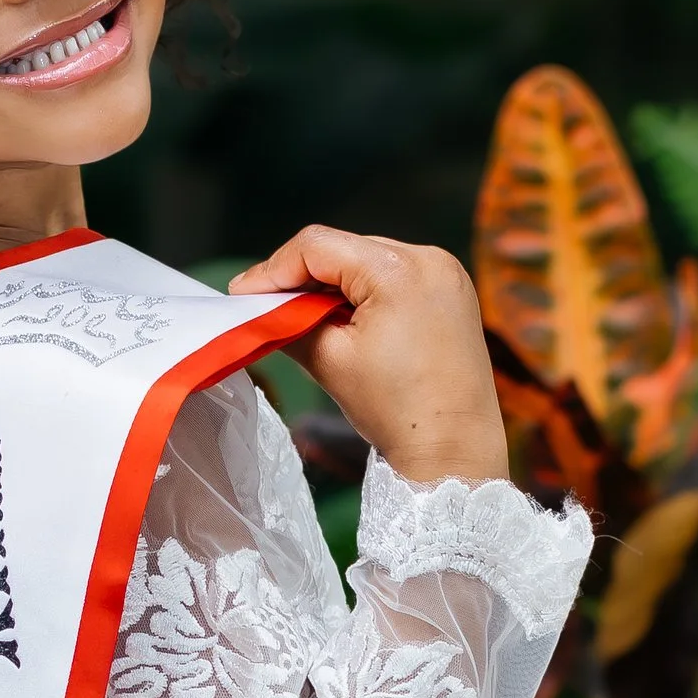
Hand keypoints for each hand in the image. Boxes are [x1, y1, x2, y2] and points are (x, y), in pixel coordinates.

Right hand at [232, 226, 507, 487]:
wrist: (454, 450)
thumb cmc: (395, 410)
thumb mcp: (330, 361)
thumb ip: (290, 323)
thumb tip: (265, 309)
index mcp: (397, 269)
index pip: (317, 247)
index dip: (273, 270)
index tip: (242, 295)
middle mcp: (428, 258)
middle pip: (345, 250)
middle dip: (303, 278)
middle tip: (267, 308)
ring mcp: (446, 273)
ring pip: (369, 262)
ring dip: (334, 286)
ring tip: (306, 318)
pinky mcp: (453, 292)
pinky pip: (396, 278)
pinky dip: (366, 294)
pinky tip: (348, 322)